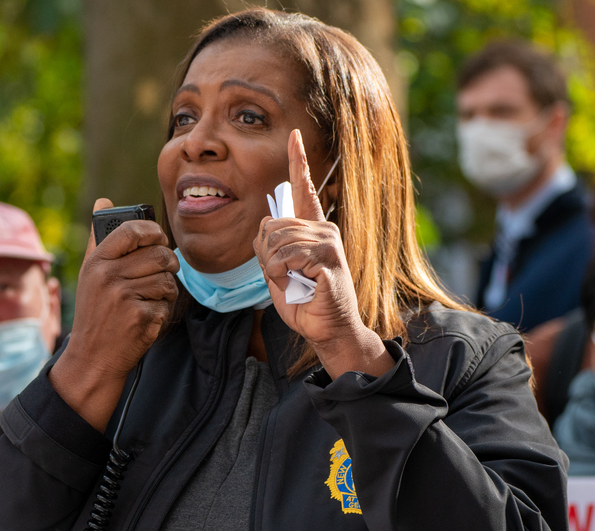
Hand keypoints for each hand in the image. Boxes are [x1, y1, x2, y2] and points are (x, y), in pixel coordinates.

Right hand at [50, 198, 178, 430]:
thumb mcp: (89, 275)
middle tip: (165, 271)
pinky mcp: (140, 316)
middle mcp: (108, 276)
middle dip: (168, 263)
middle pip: (158, 254)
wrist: (92, 358)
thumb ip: (98, 238)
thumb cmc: (95, 313)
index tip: (159, 239)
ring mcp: (124, 297)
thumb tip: (103, 200)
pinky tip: (147, 317)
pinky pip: (167, 303)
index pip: (131, 231)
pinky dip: (163, 311)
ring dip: (167, 289)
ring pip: (167, 279)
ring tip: (152, 298)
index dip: (153, 231)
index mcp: (97, 262)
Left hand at [253, 130, 392, 378]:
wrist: (327, 330)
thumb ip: (270, 246)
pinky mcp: (328, 257)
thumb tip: (265, 226)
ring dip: (273, 268)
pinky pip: (285, 256)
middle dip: (265, 255)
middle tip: (283, 276)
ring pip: (276, 241)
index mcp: (312, 229)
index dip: (297, 160)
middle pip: (272, 225)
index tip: (294, 136)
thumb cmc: (304, 302)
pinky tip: (297, 284)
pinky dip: (281, 274)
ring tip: (292, 282)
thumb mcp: (278, 270)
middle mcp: (324, 228)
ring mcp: (329, 241)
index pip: (304, 188)